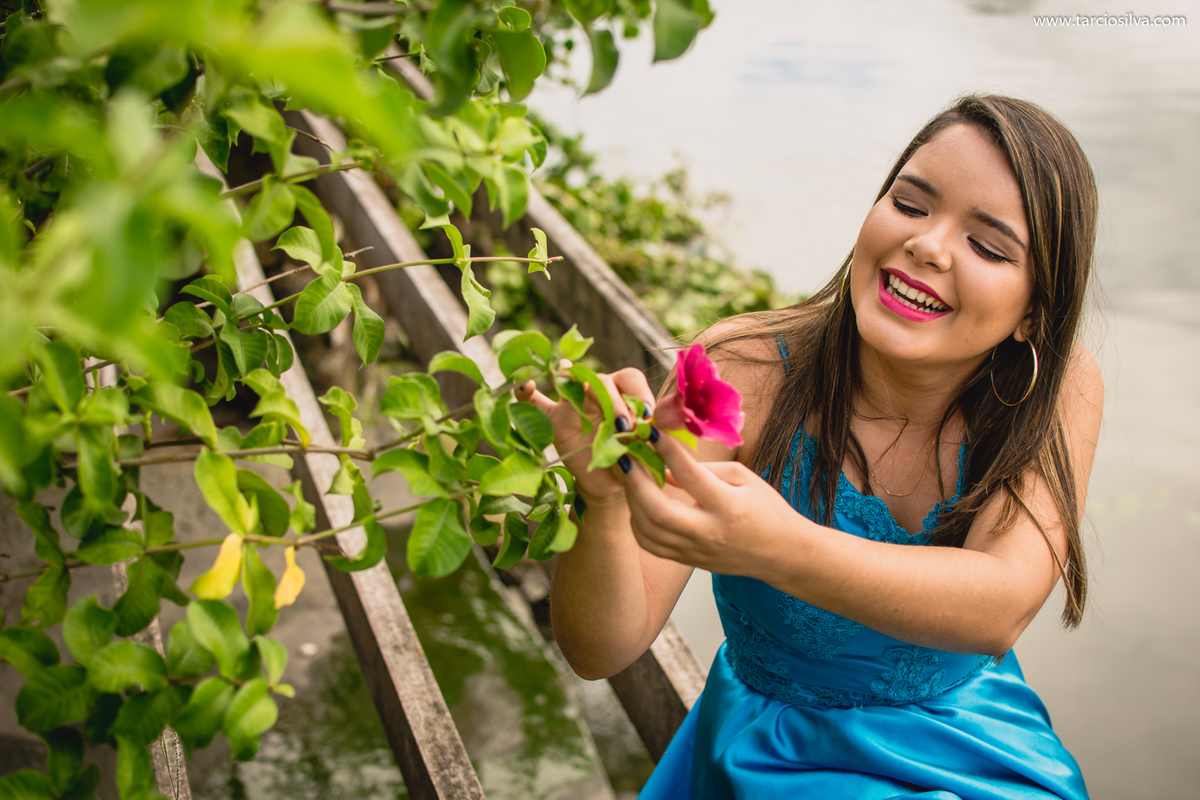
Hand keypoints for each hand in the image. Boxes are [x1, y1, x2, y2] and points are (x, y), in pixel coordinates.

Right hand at [515, 364, 655, 505]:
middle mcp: (598, 390)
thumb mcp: (645, 448)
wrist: (611, 483)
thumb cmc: (633, 458)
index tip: (647, 418)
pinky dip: (526, 392)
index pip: (630, 379)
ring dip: (576, 390)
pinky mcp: (554, 419)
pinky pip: (536, 402)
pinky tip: (526, 387)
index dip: (639, 394)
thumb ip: (647, 436)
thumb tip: (649, 430)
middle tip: (624, 428)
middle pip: (601, 380)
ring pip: (570, 382)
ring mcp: (573, 402)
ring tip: (576, 400)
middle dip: (614, 402)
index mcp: (624, 391)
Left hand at [620, 428, 800, 577]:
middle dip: (635, 481)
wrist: (782, 553)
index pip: (690, 475)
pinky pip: (651, 544)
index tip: (650, 431)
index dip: (666, 450)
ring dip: (631, 500)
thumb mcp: (744, 479)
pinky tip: (638, 504)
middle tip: (626, 456)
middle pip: (657, 511)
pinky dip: (637, 522)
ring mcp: (696, 551)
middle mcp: (709, 532)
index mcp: (728, 507)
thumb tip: (667, 465)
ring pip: (648, 530)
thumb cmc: (767, 511)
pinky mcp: (688, 561)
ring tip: (630, 477)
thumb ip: (705, 470)